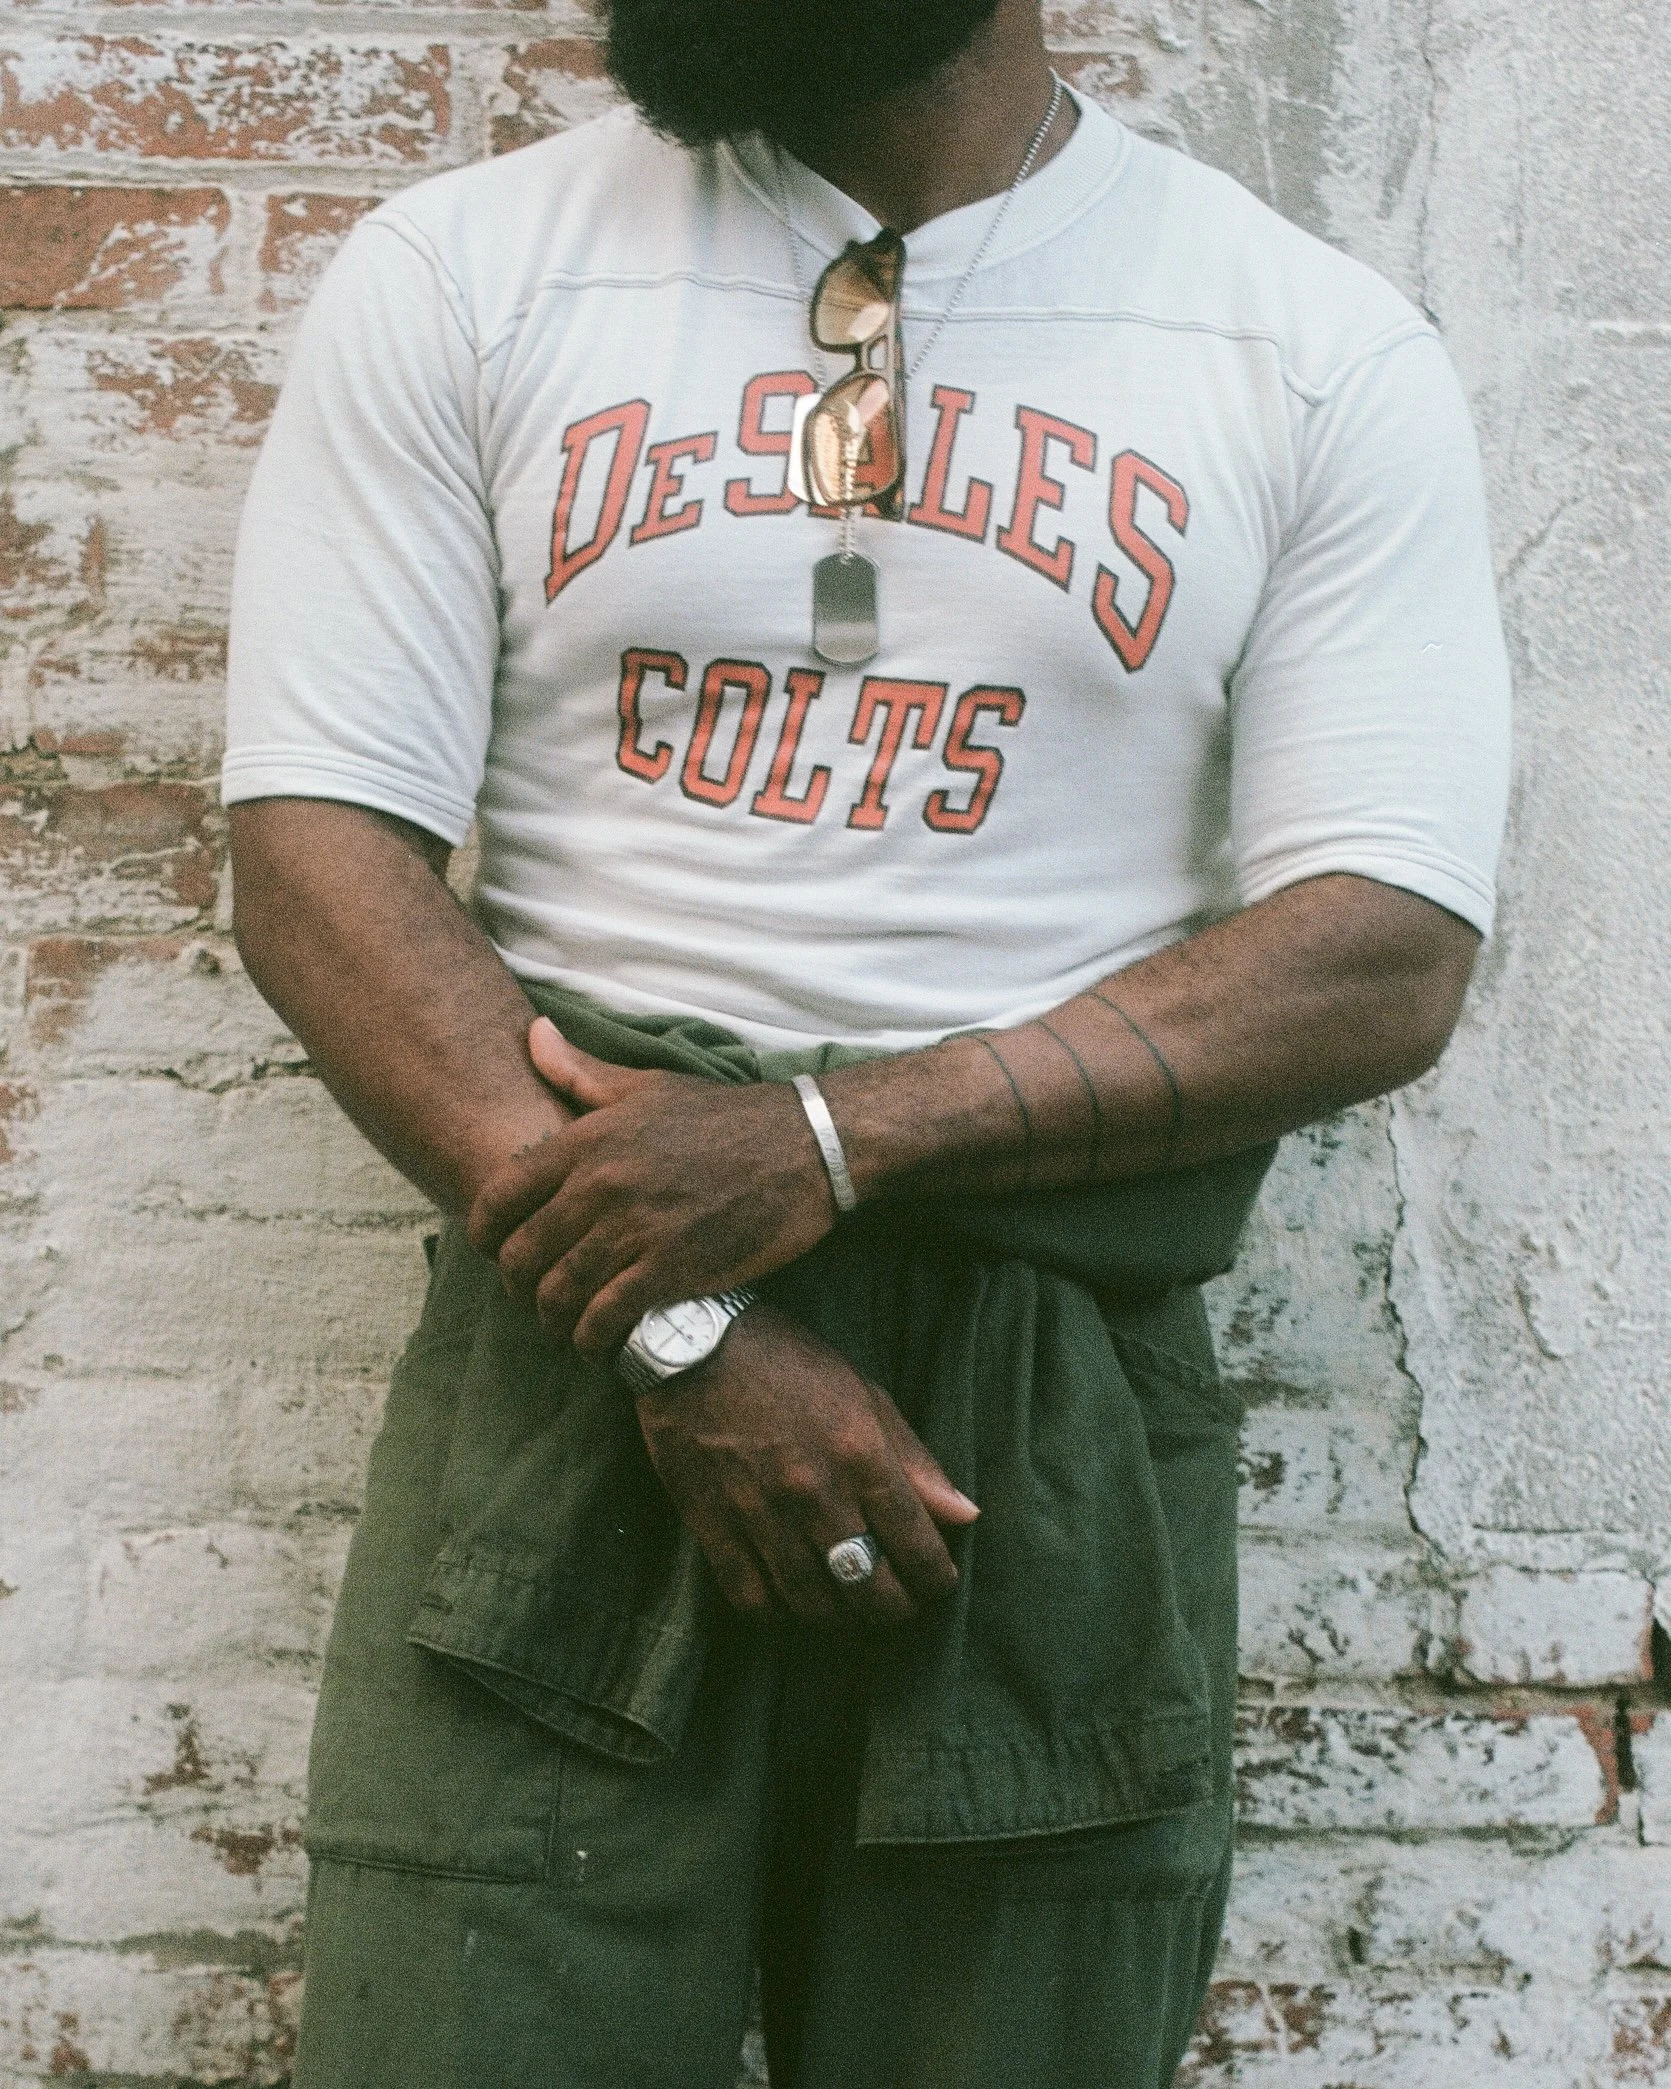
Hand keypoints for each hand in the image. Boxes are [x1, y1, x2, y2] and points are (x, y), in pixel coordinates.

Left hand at [467, 1017, 838, 1353]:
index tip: (495, 1251)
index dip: (483, 1236)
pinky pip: (605, 1318)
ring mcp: (636, 1229)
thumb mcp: (649, 1086)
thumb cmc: (724, 1117)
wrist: (806, 1147)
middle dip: (517, 1286)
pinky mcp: (672, 1269)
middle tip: (532, 1295)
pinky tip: (598, 1338)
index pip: (497, 1198)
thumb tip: (531, 1033)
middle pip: (521, 1255)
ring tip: (563, 1323)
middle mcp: (602, 1185)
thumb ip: (580, 1071)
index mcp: (588, 1139)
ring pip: (558, 1294)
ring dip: (552, 1319)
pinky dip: (591, 1338)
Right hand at [637, 1301, 978, 1624]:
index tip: (937, 1583)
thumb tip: (965, 1514)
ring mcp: (759, 1511)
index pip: (917, 1545)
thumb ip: (915, 1460)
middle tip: (898, 1605)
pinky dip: (777, 1612)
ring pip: (812, 1602)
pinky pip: (750, 1596)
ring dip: (839, 1617)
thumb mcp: (864, 1395)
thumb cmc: (788, 1362)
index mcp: (859, 1453)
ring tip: (849, 1608)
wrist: (692, 1339)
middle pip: (869, 1588)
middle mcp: (814, 1490)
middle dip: (894, 1609)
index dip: (936, 1579)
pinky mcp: (711, 1522)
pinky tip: (790, 1601)